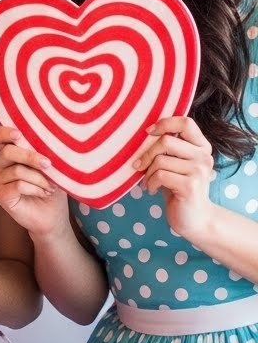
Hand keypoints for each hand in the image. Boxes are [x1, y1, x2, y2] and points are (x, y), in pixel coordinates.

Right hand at [0, 124, 69, 237]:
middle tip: (48, 165)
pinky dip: (35, 189)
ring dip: (39, 178)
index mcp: (11, 153)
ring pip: (17, 170)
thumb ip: (42, 151)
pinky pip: (18, 185)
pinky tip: (43, 193)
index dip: (2, 132)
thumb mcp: (50, 166)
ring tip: (50, 187)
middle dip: (30, 156)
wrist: (53, 216)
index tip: (18, 134)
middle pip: (8, 151)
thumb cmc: (52, 187)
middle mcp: (1, 165)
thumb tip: (47, 138)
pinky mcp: (1, 196)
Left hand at [133, 115, 214, 242]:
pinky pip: (160, 175)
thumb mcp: (176, 164)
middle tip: (139, 166)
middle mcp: (204, 157)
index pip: (186, 122)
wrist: (195, 220)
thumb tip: (144, 132)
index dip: (165, 123)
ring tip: (148, 181)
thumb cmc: (179, 188)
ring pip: (160, 160)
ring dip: (147, 172)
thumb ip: (169, 147)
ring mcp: (199, 171)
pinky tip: (152, 189)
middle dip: (147, 154)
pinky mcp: (190, 186)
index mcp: (202, 147)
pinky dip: (150, 182)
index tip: (148, 132)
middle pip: (167, 140)